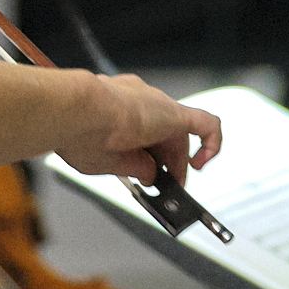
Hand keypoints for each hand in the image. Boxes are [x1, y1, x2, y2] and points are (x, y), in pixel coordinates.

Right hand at [54, 73, 222, 185]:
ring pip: (178, 133)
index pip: (141, 132)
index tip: (147, 175)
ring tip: (176, 184)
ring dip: (180, 160)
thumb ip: (134, 166)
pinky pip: (205, 124)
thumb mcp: (107, 161)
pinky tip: (204, 162)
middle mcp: (137, 102)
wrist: (77, 111)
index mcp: (115, 109)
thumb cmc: (77, 134)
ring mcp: (156, 105)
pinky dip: (211, 143)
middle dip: (166, 163)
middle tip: (167, 186)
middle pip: (162, 134)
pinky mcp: (174, 113)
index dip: (148, 157)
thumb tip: (152, 174)